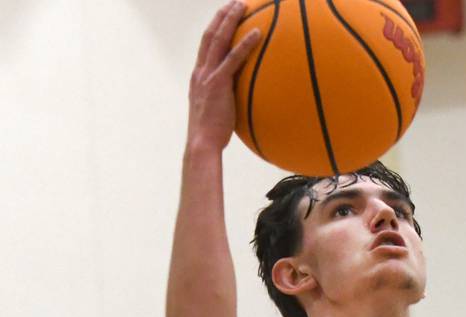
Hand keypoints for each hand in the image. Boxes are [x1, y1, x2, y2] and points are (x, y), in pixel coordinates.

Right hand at [187, 1, 260, 151]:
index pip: (205, 46)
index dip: (214, 28)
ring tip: (243, 5)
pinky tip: (258, 33)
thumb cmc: (211, 135)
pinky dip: (245, 44)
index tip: (224, 17)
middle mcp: (200, 72)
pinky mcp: (218, 84)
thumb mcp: (216, 112)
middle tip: (234, 3)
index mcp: (198, 77)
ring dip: (231, 20)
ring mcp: (208, 76)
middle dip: (222, 16)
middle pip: (210, 35)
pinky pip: (234, 59)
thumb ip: (224, 101)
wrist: (202, 144)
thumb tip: (240, 102)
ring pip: (219, 40)